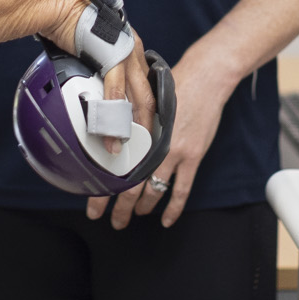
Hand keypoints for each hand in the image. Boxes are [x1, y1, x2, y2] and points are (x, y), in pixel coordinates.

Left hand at [86, 55, 234, 229]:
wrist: (205, 78)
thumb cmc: (173, 85)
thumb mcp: (143, 101)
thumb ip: (130, 121)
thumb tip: (110, 135)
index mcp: (137, 133)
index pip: (114, 169)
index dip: (103, 190)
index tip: (93, 205)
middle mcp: (153, 146)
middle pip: (132, 186)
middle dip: (119, 208)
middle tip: (111, 221)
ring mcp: (175, 153)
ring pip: (154, 191)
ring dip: (142, 208)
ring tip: (133, 217)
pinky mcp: (193, 156)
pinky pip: (182, 189)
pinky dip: (173, 207)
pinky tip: (166, 220)